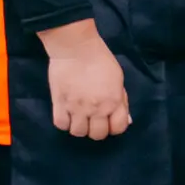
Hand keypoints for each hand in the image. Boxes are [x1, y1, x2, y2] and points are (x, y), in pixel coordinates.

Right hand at [38, 19, 129, 139]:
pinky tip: (67, 115)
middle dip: (97, 130)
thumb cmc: (101, 60)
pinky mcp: (59, 103)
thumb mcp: (118, 80)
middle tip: (93, 121)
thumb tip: (126, 119)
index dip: (114, 127)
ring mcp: (76, 107)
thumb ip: (121, 100)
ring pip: (78, 132)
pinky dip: (65, 123)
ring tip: (79, 118)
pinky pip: (61, 124)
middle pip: (97, 135)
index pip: (117, 128)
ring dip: (80, 127)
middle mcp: (96, 109)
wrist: (76, 49)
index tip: (110, 122)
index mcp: (114, 101)